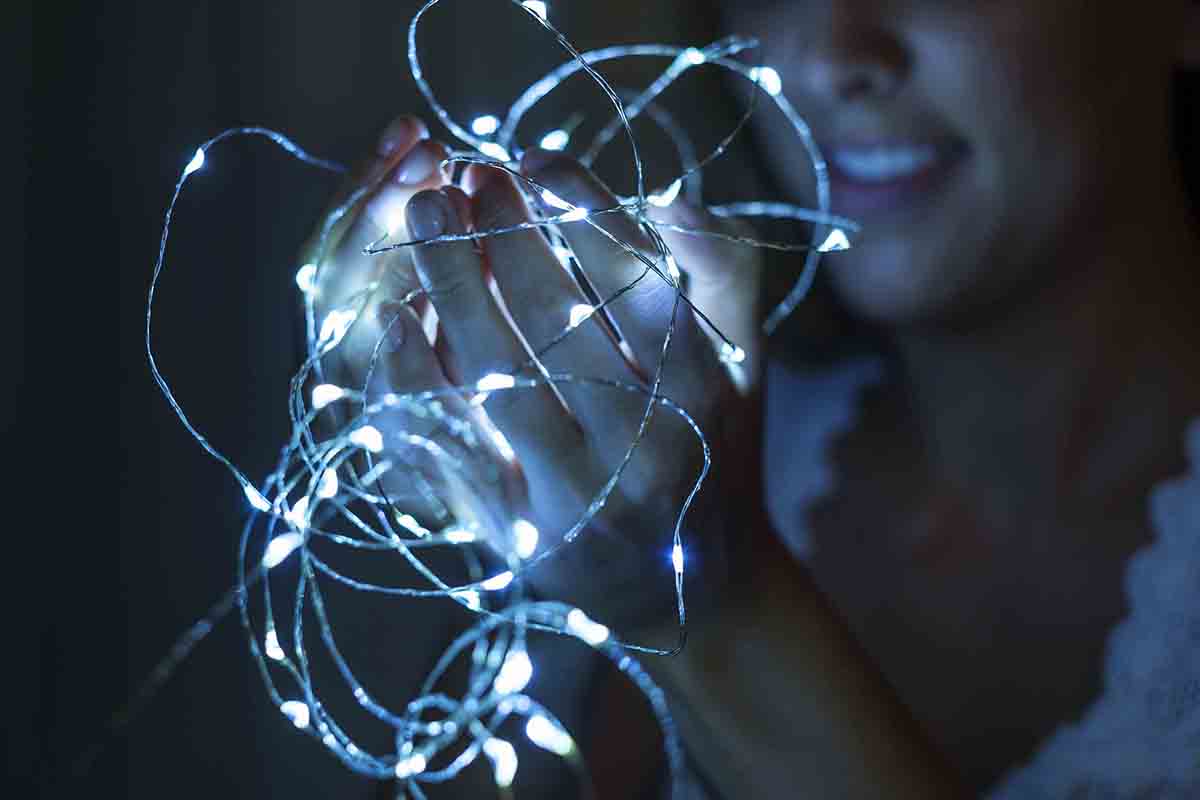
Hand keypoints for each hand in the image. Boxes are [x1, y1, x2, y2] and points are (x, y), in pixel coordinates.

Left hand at [309, 116, 764, 638]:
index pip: (638, 280)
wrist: (692, 589)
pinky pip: (455, 445)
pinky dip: (417, 376)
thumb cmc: (712, 449)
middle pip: (558, 318)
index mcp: (703, 392)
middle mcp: (646, 447)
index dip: (580, 209)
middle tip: (464, 174)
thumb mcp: (742, 362)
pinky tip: (395, 317)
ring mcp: (579, 497)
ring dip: (451, 284)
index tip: (536, 158)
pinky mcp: (521, 537)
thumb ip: (720, 273)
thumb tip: (666, 193)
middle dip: (502, 233)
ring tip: (422, 216)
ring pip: (499, 373)